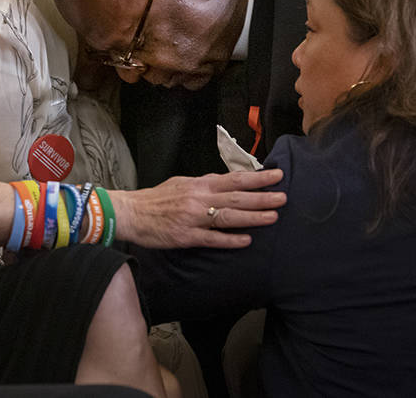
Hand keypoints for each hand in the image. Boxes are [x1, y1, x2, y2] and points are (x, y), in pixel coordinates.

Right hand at [112, 168, 285, 248]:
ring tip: (273, 217)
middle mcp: (199, 198)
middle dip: (262, 197)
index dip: (257, 178)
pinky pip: (212, 238)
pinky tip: (246, 240)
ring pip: (228, 217)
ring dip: (252, 217)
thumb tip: (225, 183)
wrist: (131, 212)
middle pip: (237, 197)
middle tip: (283, 197)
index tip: (277, 175)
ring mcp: (194, 218)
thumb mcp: (181, 183)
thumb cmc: (156, 198)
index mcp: (199, 184)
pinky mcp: (187, 236)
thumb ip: (204, 184)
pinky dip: (230, 239)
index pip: (234, 179)